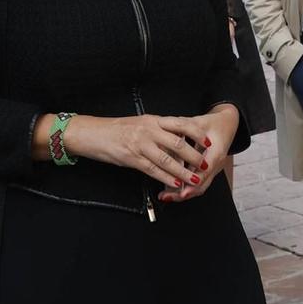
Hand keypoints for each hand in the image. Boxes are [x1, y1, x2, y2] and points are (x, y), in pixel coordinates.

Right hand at [66, 113, 207, 189]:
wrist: (94, 134)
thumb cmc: (118, 129)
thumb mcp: (141, 123)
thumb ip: (159, 130)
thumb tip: (179, 138)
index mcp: (153, 120)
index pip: (181, 123)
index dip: (196, 133)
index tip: (208, 141)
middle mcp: (149, 131)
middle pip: (178, 143)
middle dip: (194, 156)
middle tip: (205, 164)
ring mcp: (141, 145)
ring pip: (167, 160)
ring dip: (183, 171)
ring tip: (195, 179)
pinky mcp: (133, 158)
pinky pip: (153, 170)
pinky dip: (166, 178)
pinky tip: (176, 183)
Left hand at [159, 105, 238, 203]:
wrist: (228, 125)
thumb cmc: (216, 124)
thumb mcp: (201, 122)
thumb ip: (185, 126)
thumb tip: (169, 130)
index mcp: (217, 152)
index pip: (205, 172)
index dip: (193, 183)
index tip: (181, 191)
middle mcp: (216, 164)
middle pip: (201, 185)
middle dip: (183, 193)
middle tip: (166, 196)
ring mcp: (213, 169)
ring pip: (199, 187)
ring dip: (182, 192)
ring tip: (165, 195)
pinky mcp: (208, 171)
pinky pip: (198, 183)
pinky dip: (185, 187)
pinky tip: (171, 189)